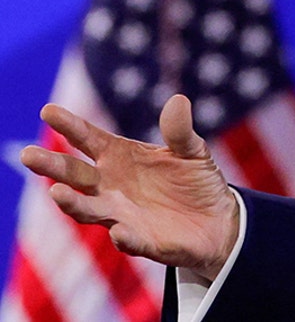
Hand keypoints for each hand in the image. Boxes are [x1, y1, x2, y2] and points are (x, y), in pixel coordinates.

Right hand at [19, 94, 239, 279]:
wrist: (218, 221)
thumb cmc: (195, 181)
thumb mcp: (192, 151)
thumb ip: (180, 130)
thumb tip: (178, 100)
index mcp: (120, 157)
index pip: (88, 139)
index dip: (69, 125)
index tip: (48, 110)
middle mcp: (111, 187)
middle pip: (74, 174)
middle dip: (51, 165)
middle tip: (28, 154)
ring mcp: (121, 215)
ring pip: (88, 210)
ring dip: (72, 203)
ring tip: (57, 192)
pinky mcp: (142, 242)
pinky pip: (128, 241)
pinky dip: (123, 237)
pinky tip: (120, 231)